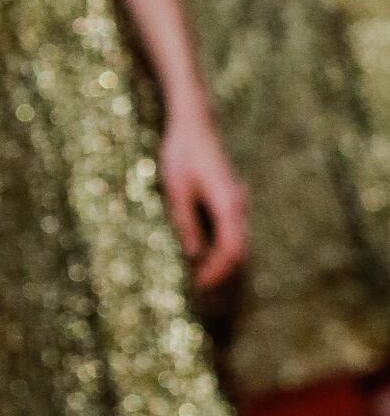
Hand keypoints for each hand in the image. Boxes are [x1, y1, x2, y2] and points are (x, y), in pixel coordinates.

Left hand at [161, 95, 248, 290]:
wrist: (196, 125)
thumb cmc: (182, 154)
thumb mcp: (176, 190)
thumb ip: (186, 223)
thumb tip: (194, 256)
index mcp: (228, 203)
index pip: (232, 248)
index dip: (218, 271)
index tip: (201, 285)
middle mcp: (239, 205)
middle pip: (239, 249)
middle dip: (221, 272)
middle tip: (199, 290)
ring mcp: (237, 203)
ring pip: (238, 242)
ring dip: (222, 262)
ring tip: (199, 278)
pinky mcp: (231, 202)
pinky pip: (232, 232)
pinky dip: (221, 248)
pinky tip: (203, 257)